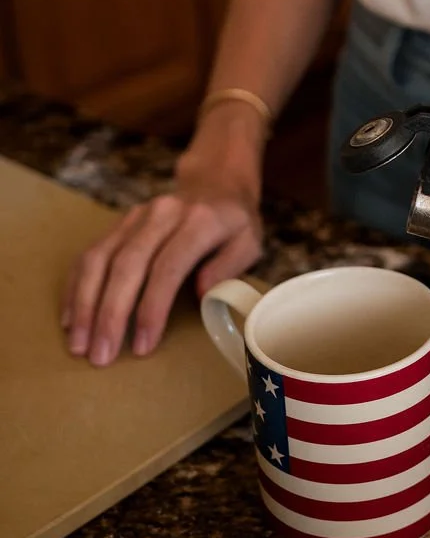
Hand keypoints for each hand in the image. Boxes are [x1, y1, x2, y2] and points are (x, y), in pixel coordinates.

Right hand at [61, 107, 264, 365]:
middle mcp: (162, 215)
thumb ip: (229, 267)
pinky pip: (89, 255)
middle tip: (100, 355)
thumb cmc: (234, 223)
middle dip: (110, 314)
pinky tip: (72, 319)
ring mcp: (135, 217)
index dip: (152, 308)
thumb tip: (203, 294)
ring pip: (100, 259)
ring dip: (85, 305)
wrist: (215, 182)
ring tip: (80, 344)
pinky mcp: (118, 224)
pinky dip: (76, 288)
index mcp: (199, 221)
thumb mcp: (249, 243)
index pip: (168, 267)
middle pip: (127, 266)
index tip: (141, 346)